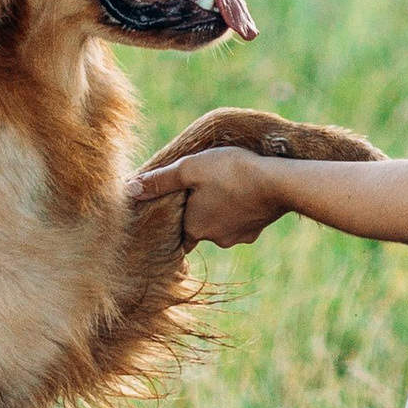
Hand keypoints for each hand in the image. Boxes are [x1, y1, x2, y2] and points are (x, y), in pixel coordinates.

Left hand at [128, 146, 291, 248]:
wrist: (278, 182)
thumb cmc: (230, 172)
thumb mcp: (190, 168)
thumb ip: (160, 180)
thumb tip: (129, 189)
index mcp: (195, 228)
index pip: (179, 232)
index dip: (176, 219)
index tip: (178, 204)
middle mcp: (216, 239)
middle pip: (200, 227)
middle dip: (200, 210)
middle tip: (203, 186)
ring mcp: (239, 236)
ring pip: (222, 224)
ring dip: (221, 209)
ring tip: (225, 184)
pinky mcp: (257, 229)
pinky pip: (243, 221)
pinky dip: (241, 209)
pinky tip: (246, 192)